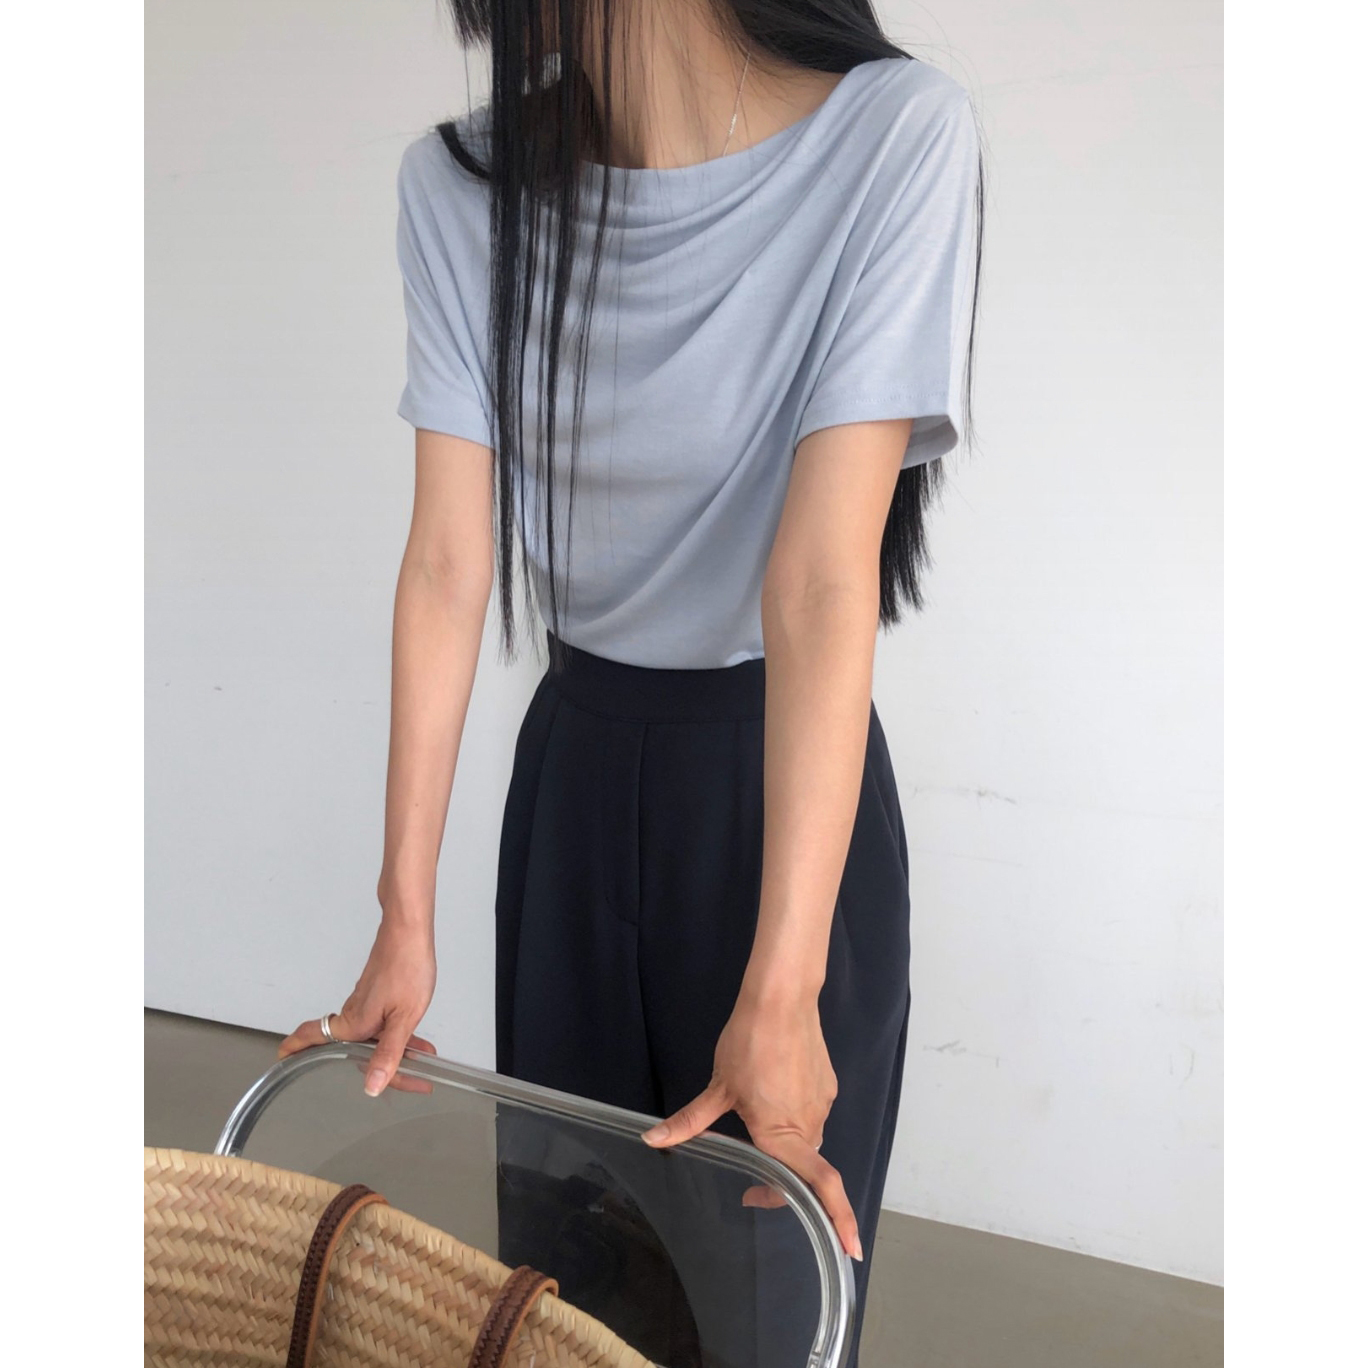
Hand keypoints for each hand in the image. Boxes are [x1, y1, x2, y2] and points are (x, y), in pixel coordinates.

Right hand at [277, 919, 437, 1097]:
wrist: (409, 931)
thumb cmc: (406, 966)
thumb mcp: (404, 1017)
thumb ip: (389, 1053)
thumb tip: (372, 1086)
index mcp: (353, 1023)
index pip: (314, 1042)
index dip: (297, 1051)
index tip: (282, 1058)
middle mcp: (354, 1013)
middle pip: (349, 1049)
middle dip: (372, 1068)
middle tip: (403, 1080)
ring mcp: (365, 1001)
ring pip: (369, 1036)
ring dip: (388, 1051)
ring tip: (417, 1059)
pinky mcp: (377, 993)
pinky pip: (380, 1022)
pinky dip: (394, 1034)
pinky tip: (415, 1036)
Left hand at [639, 990, 862, 1260]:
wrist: (781, 1000)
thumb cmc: (748, 1044)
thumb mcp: (717, 1088)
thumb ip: (690, 1122)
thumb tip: (651, 1140)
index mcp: (783, 1135)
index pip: (820, 1187)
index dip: (836, 1220)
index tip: (834, 1242)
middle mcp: (810, 1125)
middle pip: (806, 1168)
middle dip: (784, 1182)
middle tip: (752, 1185)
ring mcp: (822, 1104)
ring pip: (808, 1140)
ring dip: (788, 1147)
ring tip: (755, 1126)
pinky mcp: (827, 1085)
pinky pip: (812, 1114)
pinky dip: (795, 1118)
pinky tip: (773, 1095)